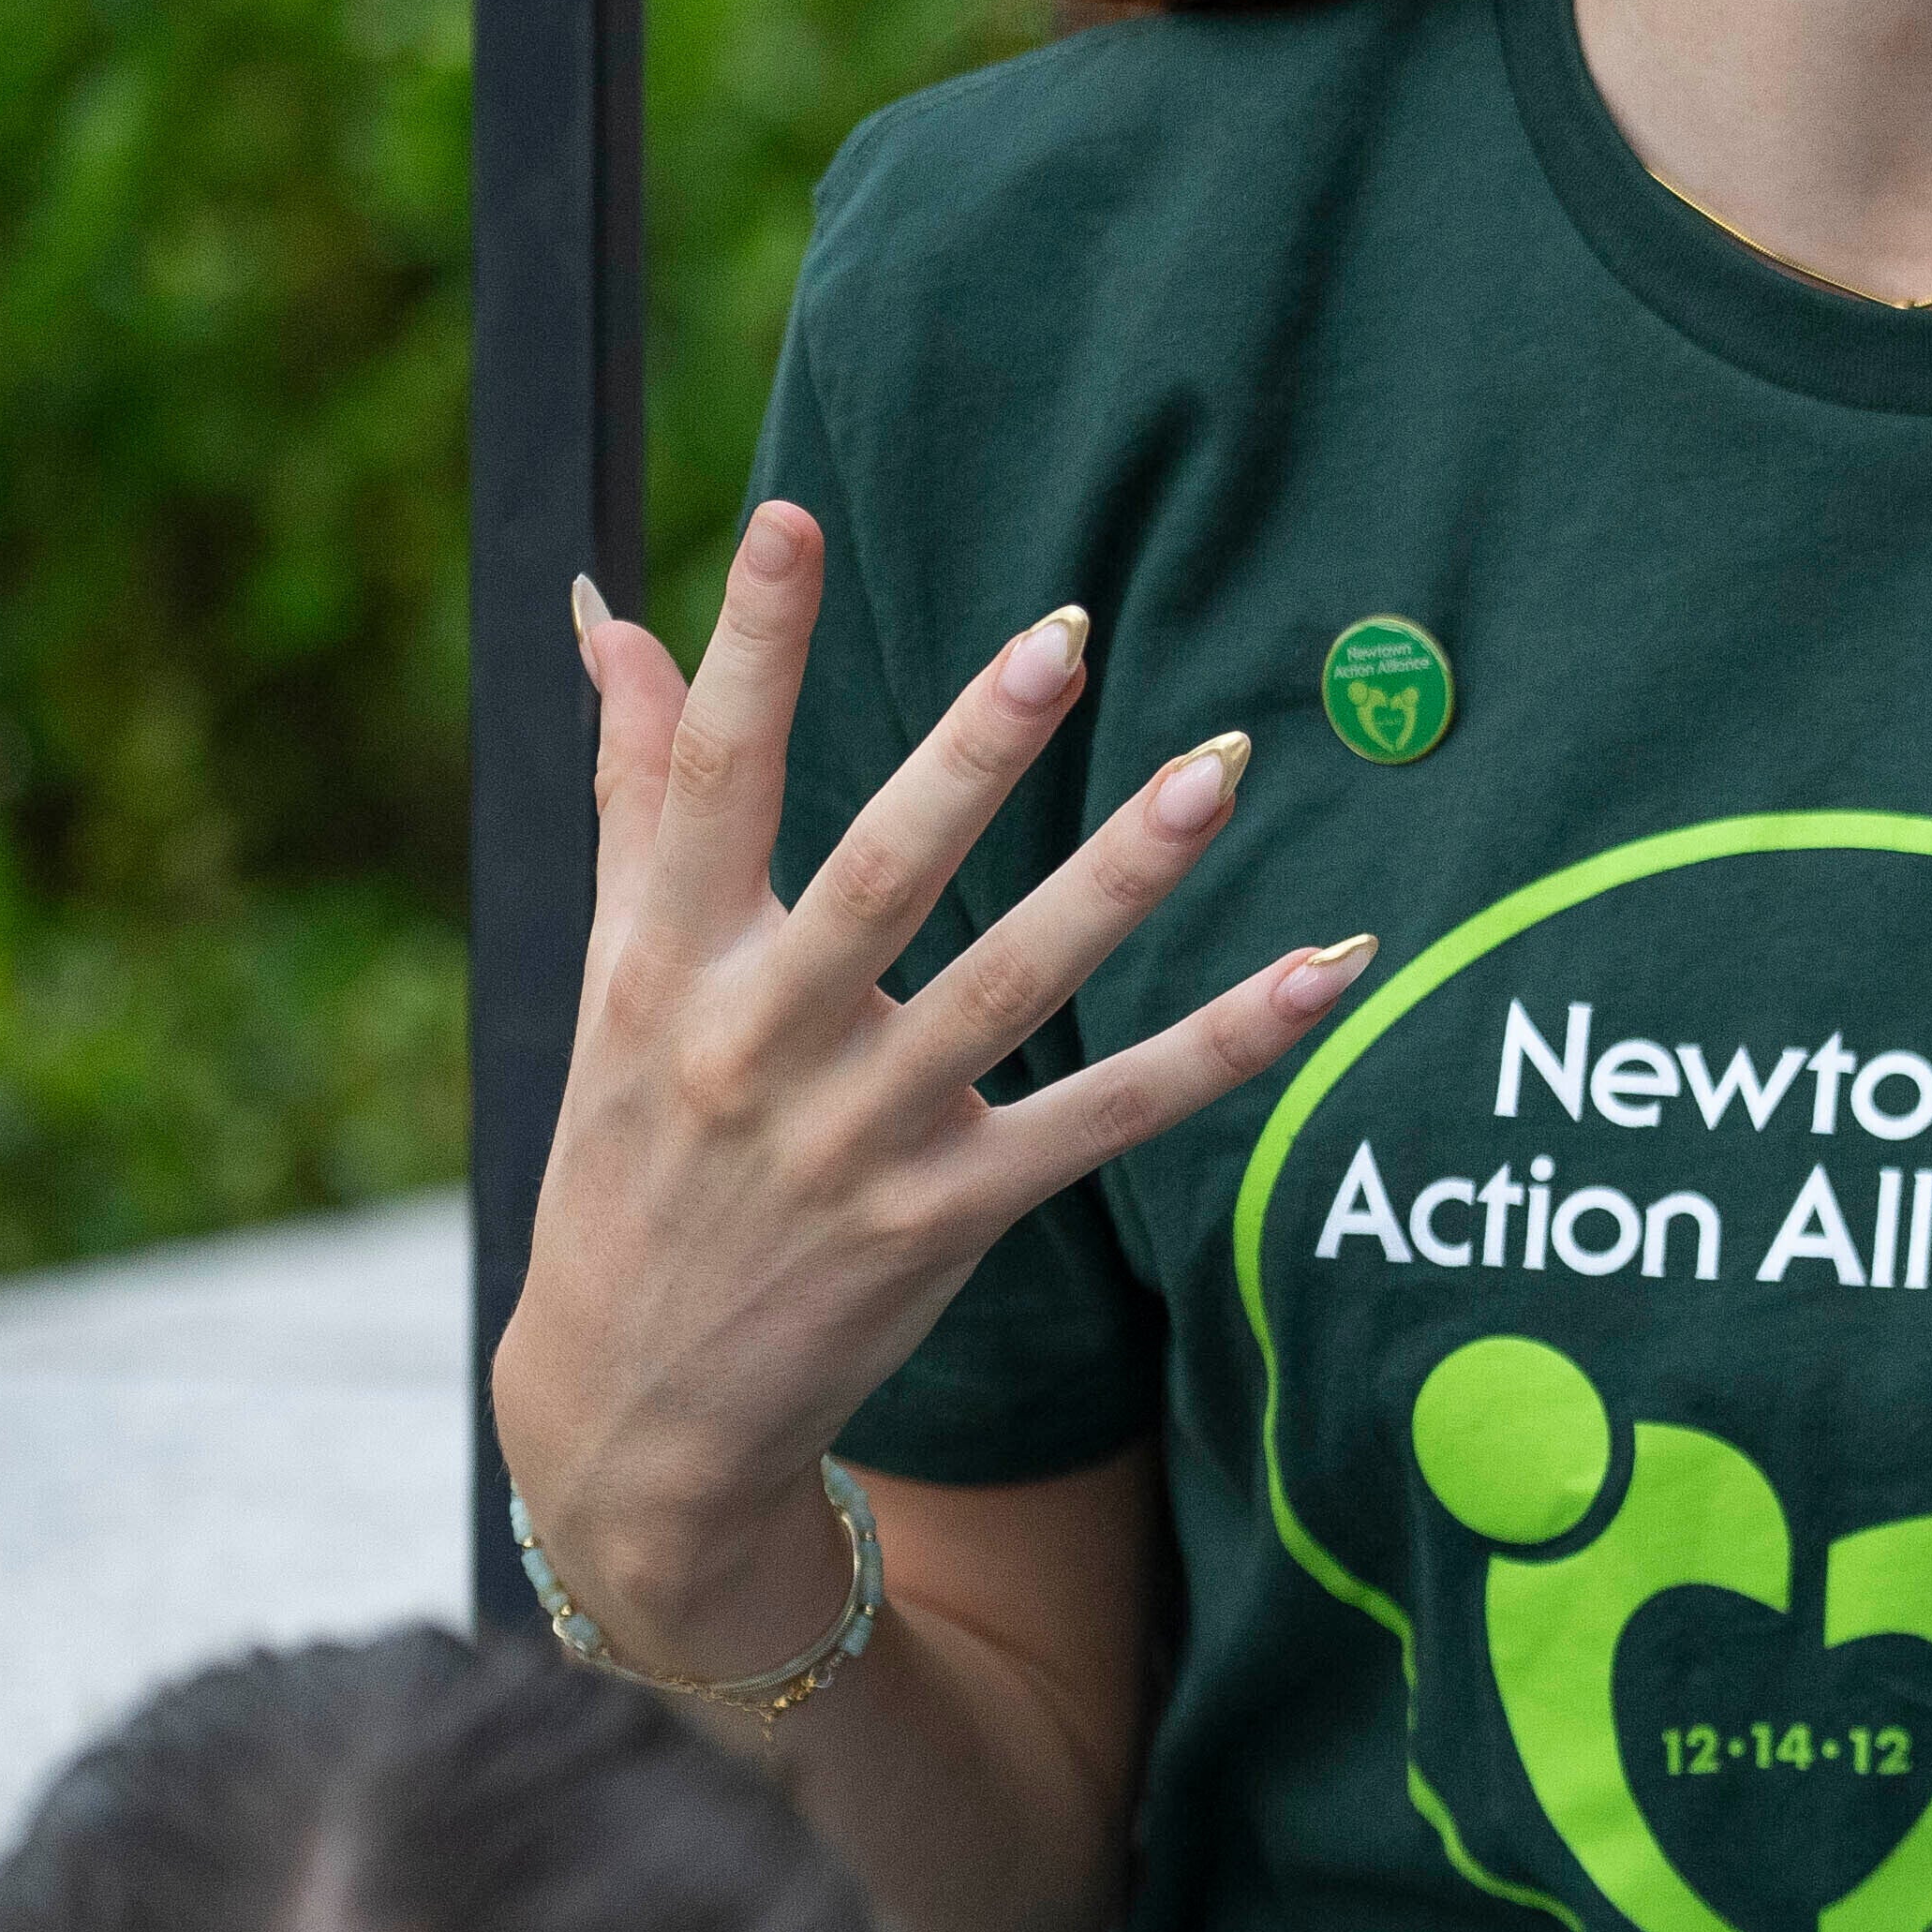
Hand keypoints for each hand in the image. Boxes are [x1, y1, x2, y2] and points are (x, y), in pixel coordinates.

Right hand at [485, 505, 1371, 1673]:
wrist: (631, 1411)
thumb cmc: (631, 1155)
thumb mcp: (609, 977)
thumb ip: (634, 791)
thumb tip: (609, 614)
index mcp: (660, 963)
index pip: (707, 779)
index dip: (748, 652)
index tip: (791, 520)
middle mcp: (754, 1044)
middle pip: (877, 874)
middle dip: (968, 755)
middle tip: (1062, 635)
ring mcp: (861, 1139)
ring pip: (1010, 987)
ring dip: (1120, 879)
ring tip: (1221, 771)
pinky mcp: (950, 1219)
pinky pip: (1108, 1119)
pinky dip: (1221, 1049)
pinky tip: (1322, 972)